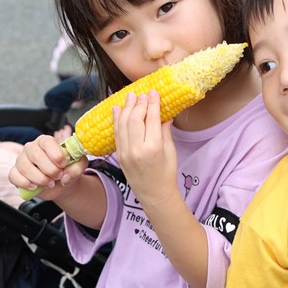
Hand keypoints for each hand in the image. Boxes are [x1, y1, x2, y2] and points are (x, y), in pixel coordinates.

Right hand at [9, 134, 87, 199]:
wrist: (60, 183)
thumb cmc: (67, 169)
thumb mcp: (78, 166)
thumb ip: (77, 168)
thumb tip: (65, 176)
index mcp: (46, 141)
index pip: (47, 142)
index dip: (55, 154)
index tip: (63, 164)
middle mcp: (31, 148)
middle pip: (36, 155)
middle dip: (50, 169)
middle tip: (58, 176)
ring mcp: (21, 160)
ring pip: (25, 167)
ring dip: (40, 179)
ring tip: (50, 184)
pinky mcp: (15, 172)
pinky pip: (14, 176)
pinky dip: (25, 183)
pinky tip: (35, 187)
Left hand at [113, 91, 178, 206]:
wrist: (154, 195)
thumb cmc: (167, 173)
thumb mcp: (170, 151)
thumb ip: (165, 131)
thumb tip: (164, 113)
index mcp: (154, 147)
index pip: (152, 118)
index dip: (152, 103)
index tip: (154, 92)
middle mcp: (137, 149)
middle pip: (135, 118)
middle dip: (138, 103)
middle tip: (142, 93)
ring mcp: (126, 153)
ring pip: (123, 124)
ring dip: (126, 108)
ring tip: (129, 96)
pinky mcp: (119, 155)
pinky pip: (116, 133)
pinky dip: (116, 120)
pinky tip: (118, 109)